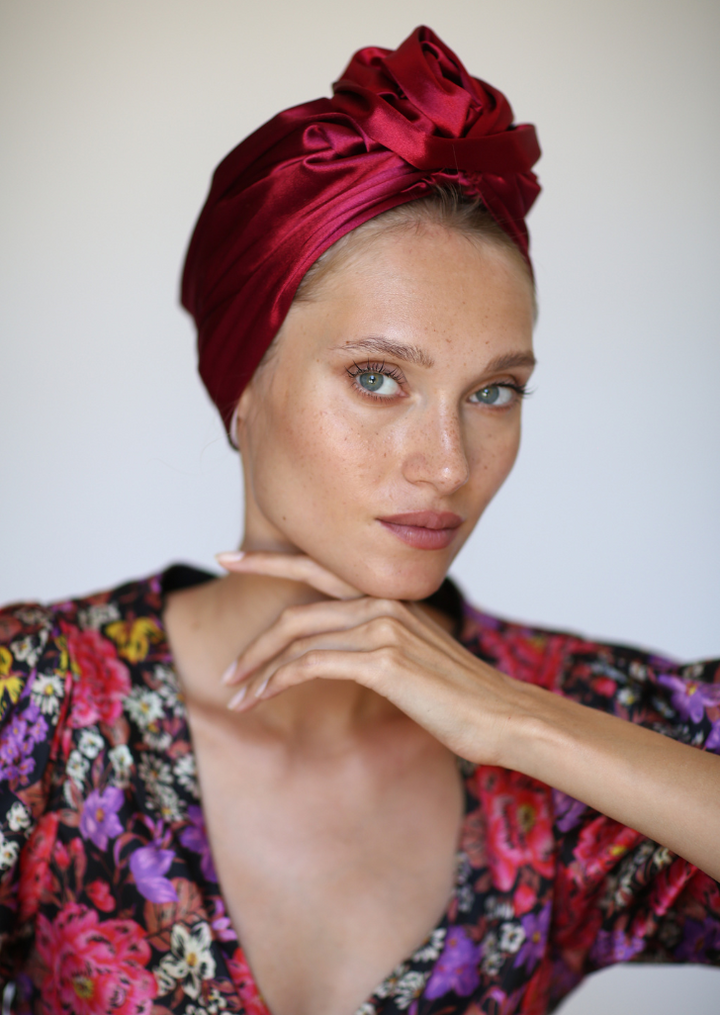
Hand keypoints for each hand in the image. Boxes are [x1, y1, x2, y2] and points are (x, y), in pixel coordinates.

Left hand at [216, 550, 524, 764]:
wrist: (503, 715)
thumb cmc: (460, 693)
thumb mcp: (414, 655)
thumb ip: (377, 641)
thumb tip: (336, 652)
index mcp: (387, 595)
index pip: (316, 566)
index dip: (268, 560)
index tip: (227, 555)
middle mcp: (381, 603)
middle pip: (296, 611)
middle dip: (256, 643)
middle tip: (228, 670)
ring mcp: (382, 629)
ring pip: (297, 639)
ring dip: (261, 670)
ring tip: (238, 697)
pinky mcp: (382, 661)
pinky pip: (310, 665)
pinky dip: (277, 681)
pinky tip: (261, 698)